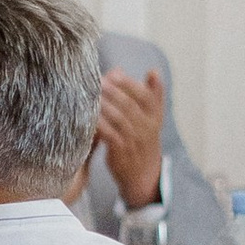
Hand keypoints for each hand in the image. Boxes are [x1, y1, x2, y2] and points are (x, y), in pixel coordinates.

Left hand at [94, 67, 166, 213]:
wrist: (144, 175)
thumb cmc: (143, 139)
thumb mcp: (150, 117)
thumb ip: (144, 94)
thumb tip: (129, 69)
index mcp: (155, 117)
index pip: (147, 96)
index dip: (131, 84)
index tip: (116, 73)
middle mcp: (147, 128)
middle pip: (130, 105)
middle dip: (113, 91)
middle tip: (98, 80)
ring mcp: (135, 141)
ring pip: (119, 118)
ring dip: (104, 105)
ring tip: (91, 94)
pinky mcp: (121, 152)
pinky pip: (109, 134)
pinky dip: (99, 123)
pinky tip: (89, 115)